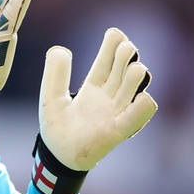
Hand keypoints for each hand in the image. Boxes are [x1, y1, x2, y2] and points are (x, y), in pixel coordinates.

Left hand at [39, 27, 157, 170]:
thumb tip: (60, 50)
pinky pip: (139, 114)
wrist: (58, 158)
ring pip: (136, 85)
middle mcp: (109, 96)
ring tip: (133, 69)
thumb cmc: (57, 128)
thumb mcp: (50, 98)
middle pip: (126, 66)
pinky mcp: (118, 130)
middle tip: (124, 51)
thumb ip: (54, 75)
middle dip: (128, 54)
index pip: (109, 58)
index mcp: (94, 86)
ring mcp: (116, 112)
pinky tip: (140, 98)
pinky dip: (143, 105)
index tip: (114, 35)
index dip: (114, 44)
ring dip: (136, 74)